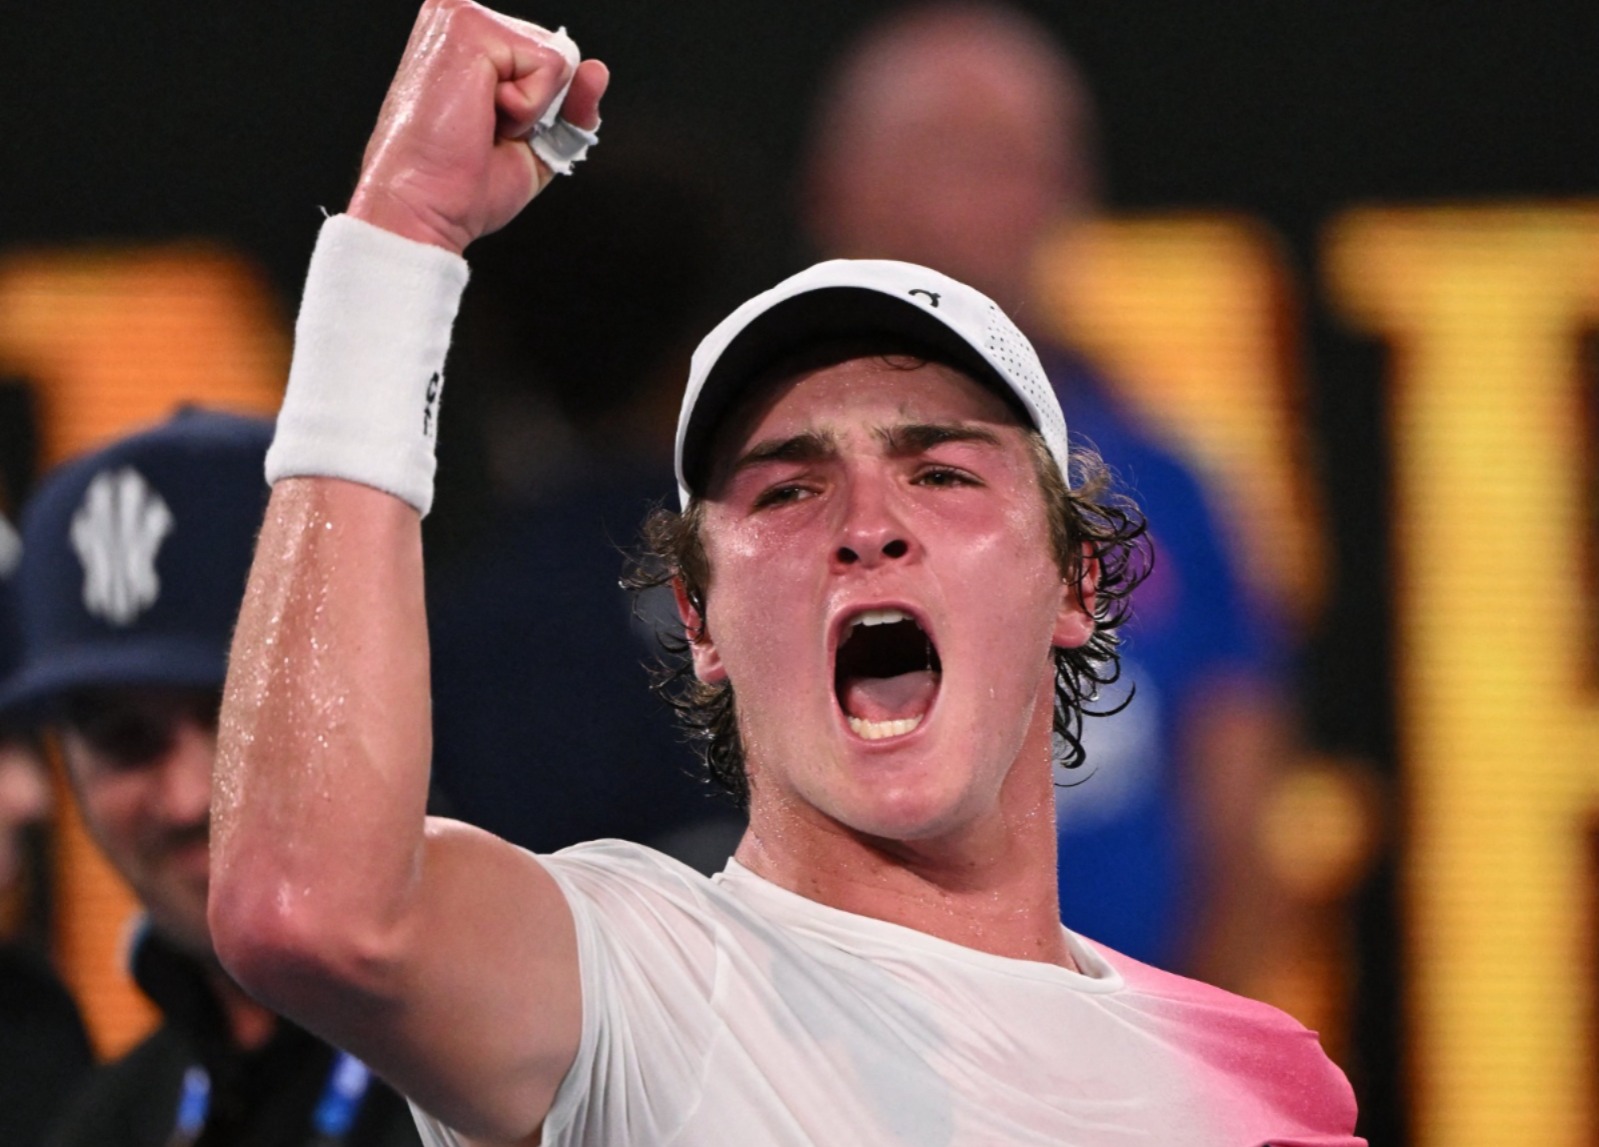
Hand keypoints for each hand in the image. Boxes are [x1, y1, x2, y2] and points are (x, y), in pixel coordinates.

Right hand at [348, 0, 608, 253]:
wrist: (423, 209)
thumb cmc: (462, 184)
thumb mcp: (536, 142)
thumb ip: (571, 104)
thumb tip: (597, 68)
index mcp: (469, 39)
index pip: (550, 59)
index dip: (543, 108)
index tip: (491, 132)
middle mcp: (461, 16)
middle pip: (560, 55)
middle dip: (538, 109)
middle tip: (482, 132)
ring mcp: (462, 15)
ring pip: (558, 59)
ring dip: (531, 110)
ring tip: (479, 124)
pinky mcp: (470, 29)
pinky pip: (549, 67)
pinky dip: (527, 109)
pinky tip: (481, 117)